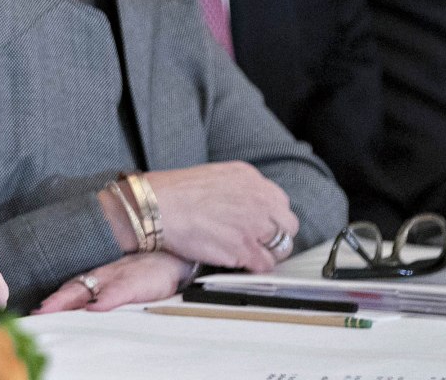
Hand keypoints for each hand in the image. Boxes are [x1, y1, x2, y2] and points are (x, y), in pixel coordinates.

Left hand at [33, 252, 193, 313]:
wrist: (175, 257)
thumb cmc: (150, 271)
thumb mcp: (126, 283)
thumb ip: (107, 293)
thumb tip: (87, 307)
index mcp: (101, 277)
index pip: (72, 288)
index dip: (54, 300)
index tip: (37, 311)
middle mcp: (104, 275)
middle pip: (74, 288)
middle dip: (55, 301)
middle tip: (38, 312)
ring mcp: (118, 277)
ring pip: (88, 287)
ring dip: (68, 298)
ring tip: (51, 309)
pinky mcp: (134, 282)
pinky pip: (118, 291)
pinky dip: (105, 299)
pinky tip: (94, 307)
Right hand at [144, 161, 296, 271]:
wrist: (158, 205)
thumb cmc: (176, 193)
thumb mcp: (217, 176)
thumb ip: (239, 190)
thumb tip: (245, 206)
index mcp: (251, 178)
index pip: (279, 202)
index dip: (270, 218)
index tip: (261, 226)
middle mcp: (259, 198)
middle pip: (287, 224)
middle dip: (274, 236)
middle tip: (257, 243)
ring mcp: (255, 224)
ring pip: (280, 247)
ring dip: (265, 253)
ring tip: (245, 254)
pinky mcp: (245, 248)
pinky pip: (265, 265)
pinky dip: (253, 268)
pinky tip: (236, 262)